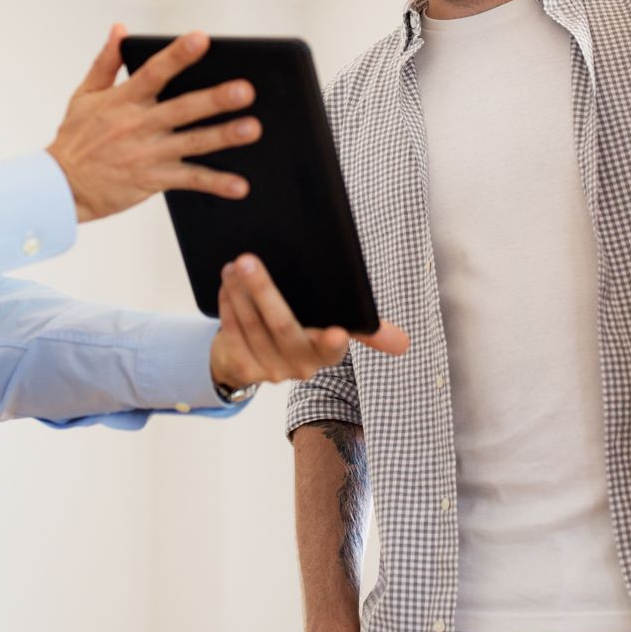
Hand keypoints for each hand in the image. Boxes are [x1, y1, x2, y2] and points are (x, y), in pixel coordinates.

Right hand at [47, 26, 260, 222]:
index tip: (201, 38)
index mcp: (123, 100)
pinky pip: (189, 180)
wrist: (61, 187)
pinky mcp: (153, 180)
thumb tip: (120, 29)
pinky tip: (239, 185)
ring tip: (252, 128)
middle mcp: (138, 125)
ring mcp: (147, 154)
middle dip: (214, 99)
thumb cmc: (75, 138)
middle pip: (182, 109)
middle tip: (245, 90)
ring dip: (223, 137)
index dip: (177, 55)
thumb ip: (106, 61)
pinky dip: (215, 184)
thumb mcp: (84, 94)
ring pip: (192, 143)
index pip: (154, 72)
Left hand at [210, 254, 409, 390]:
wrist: (252, 358)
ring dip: (239, 292)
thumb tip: (405, 344)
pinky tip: (226, 284)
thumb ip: (368, 331)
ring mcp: (268, 370)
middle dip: (263, 291)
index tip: (336, 332)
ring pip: (251, 326)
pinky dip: (227, 306)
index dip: (332, 342)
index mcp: (325, 354)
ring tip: (234, 265)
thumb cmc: (302, 331)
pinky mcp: (241, 369)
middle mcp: (299, 367)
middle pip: (281, 327)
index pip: (332, 351)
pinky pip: (232, 333)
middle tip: (248, 260)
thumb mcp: (335, 329)